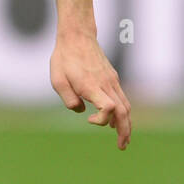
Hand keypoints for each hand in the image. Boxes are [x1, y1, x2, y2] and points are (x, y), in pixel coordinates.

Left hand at [50, 31, 131, 149]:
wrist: (77, 36)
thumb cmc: (64, 59)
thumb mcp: (57, 81)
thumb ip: (68, 100)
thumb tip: (81, 111)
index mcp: (92, 86)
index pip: (108, 108)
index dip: (101, 120)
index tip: (88, 120)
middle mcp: (106, 84)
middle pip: (123, 112)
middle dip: (124, 131)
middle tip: (122, 146)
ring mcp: (112, 81)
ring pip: (126, 106)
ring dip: (126, 124)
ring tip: (124, 139)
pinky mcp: (112, 78)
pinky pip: (122, 98)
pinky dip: (123, 113)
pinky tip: (117, 121)